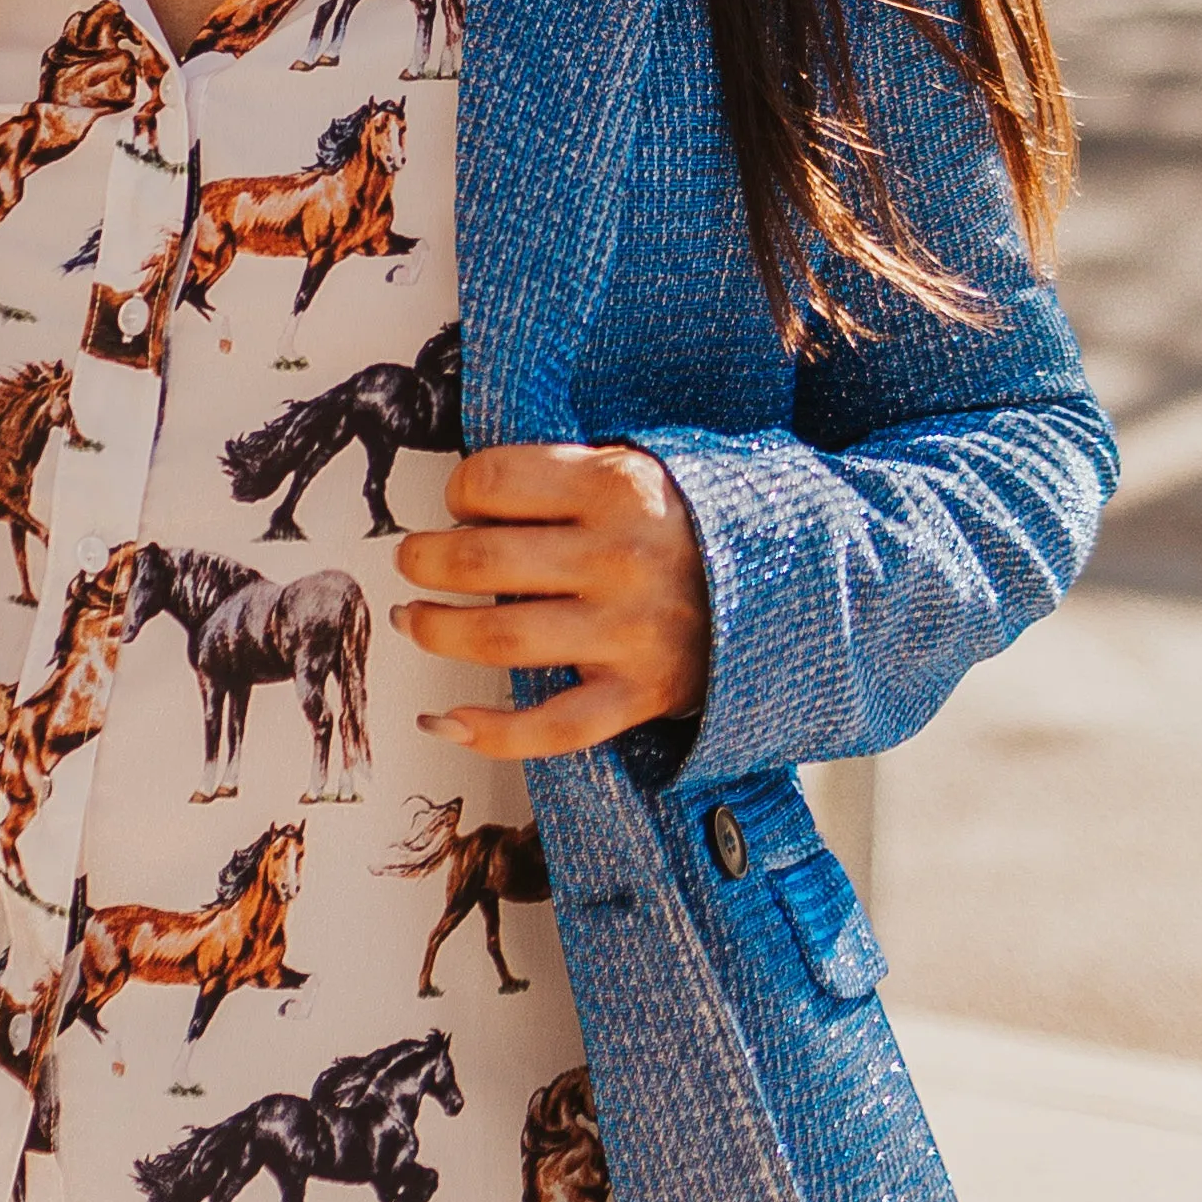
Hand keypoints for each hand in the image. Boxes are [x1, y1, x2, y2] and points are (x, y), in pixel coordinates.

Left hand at [392, 443, 710, 759]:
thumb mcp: (638, 469)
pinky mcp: (639, 694)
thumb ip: (560, 477)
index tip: (460, 505)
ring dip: (437, 630)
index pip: (493, 481)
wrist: (789, 584)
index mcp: (616, 488)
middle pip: (481, 559)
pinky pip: (552, 727)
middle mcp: (620, 559)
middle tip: (412, 562)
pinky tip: (446, 720)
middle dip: (424, 560)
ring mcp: (630, 632)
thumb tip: (462, 503)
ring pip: (501, 636)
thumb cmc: (687, 526)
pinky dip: (490, 732)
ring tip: (415, 621)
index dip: (458, 492)